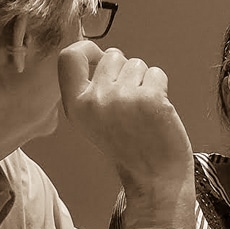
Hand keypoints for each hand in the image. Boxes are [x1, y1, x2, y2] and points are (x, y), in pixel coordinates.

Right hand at [58, 42, 193, 228]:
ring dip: (144, 81)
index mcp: (75, 106)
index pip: (69, 56)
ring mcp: (122, 99)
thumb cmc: (128, 146)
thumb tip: (100, 53)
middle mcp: (95, 101)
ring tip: (142, 109)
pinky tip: (157, 111)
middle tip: (129, 101)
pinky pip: (156, 73)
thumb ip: (90, 89)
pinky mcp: (150, 99)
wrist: (154, 178)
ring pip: (136, 63)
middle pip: (111, 55)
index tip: (99, 59)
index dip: (87, 50)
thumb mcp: (92, 120)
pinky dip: (161, 87)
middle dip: (124, 70)